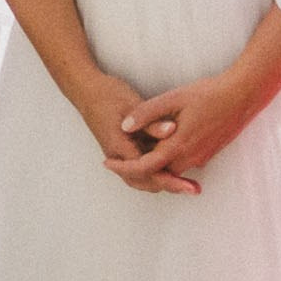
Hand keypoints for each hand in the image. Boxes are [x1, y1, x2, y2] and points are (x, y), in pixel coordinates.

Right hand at [71, 74, 197, 195]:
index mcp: (120, 147)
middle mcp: (118, 157)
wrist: (88, 91)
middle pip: (145, 181)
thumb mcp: (132, 105)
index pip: (147, 171)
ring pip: (142, 178)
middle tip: (192, 189)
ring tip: (185, 184)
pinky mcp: (123, 150)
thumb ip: (151, 122)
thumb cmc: (108, 95)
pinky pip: (140, 167)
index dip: (169, 180)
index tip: (187, 185)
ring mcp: (119, 155)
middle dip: (169, 186)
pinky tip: (172, 167)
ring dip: (163, 181)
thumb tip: (172, 131)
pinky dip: (156, 171)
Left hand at [107, 71, 263, 188]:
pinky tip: (159, 143)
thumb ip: (147, 113)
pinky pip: (182, 163)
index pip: (144, 167)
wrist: (243, 96)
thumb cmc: (209, 94)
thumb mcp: (174, 98)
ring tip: (133, 150)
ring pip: (169, 168)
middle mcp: (190, 158)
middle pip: (156, 173)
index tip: (106, 162)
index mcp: (178, 147)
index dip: (123, 167)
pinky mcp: (207, 153)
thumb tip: (124, 126)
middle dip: (135, 168)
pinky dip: (166, 159)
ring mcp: (201, 157)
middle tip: (115, 158)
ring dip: (151, 164)